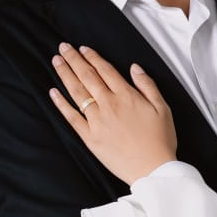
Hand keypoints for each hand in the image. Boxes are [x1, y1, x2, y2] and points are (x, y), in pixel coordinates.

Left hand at [49, 43, 176, 183]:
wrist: (152, 168)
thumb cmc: (160, 139)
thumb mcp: (163, 108)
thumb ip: (147, 85)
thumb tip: (135, 68)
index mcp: (126, 95)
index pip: (105, 70)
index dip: (92, 57)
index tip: (82, 48)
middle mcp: (108, 104)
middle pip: (87, 77)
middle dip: (74, 60)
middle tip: (63, 48)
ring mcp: (96, 121)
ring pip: (77, 92)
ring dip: (65, 75)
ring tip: (56, 61)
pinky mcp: (89, 137)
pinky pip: (71, 117)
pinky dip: (61, 103)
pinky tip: (53, 92)